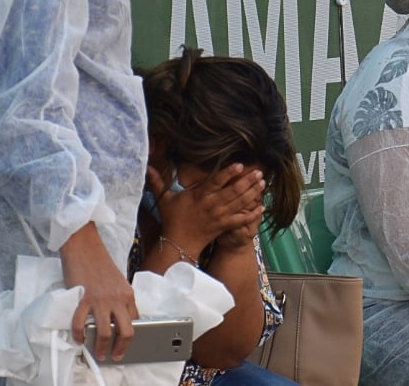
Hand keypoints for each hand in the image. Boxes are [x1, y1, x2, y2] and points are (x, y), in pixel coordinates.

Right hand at [60, 223, 138, 361]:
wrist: (83, 245)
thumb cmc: (98, 261)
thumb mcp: (117, 280)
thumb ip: (119, 298)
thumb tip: (118, 316)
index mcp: (127, 294)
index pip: (134, 321)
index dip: (130, 336)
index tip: (125, 343)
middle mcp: (116, 298)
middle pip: (126, 331)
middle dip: (121, 348)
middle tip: (116, 355)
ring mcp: (100, 300)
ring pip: (105, 332)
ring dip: (101, 347)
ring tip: (98, 353)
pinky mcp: (83, 299)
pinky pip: (81, 324)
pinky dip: (80, 335)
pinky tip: (79, 339)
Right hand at [148, 163, 265, 252]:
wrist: (179, 243)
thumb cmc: (173, 219)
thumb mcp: (165, 199)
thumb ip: (158, 182)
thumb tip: (146, 167)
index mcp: (199, 196)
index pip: (216, 181)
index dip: (229, 172)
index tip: (240, 164)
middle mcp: (211, 204)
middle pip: (233, 191)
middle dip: (248, 181)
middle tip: (259, 172)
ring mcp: (219, 216)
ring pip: (240, 203)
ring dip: (253, 193)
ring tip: (263, 184)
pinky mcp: (224, 226)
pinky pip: (241, 220)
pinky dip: (252, 214)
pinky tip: (262, 208)